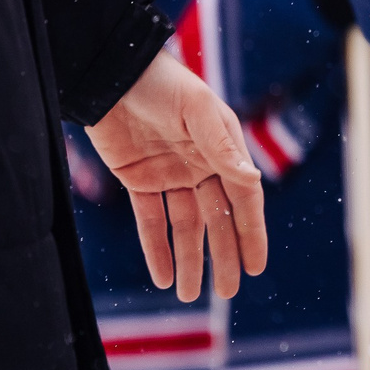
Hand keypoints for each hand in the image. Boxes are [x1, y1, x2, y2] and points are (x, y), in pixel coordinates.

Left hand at [86, 49, 269, 300]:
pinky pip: (150, 220)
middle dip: (223, 256)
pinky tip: (162, 276)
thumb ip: (222, 147)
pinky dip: (155, 248)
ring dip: (188, 260)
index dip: (251, 233)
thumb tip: (251, 181)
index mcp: (223, 149)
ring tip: (191, 295)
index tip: (256, 266)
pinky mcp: (138, 180)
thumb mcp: (196, 112)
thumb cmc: (163, 84)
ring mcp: (170, 174)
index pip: (243, 199)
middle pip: (216, 220)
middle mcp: (201, 165)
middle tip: (227, 292)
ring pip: (184, 227)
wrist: (114, 74)